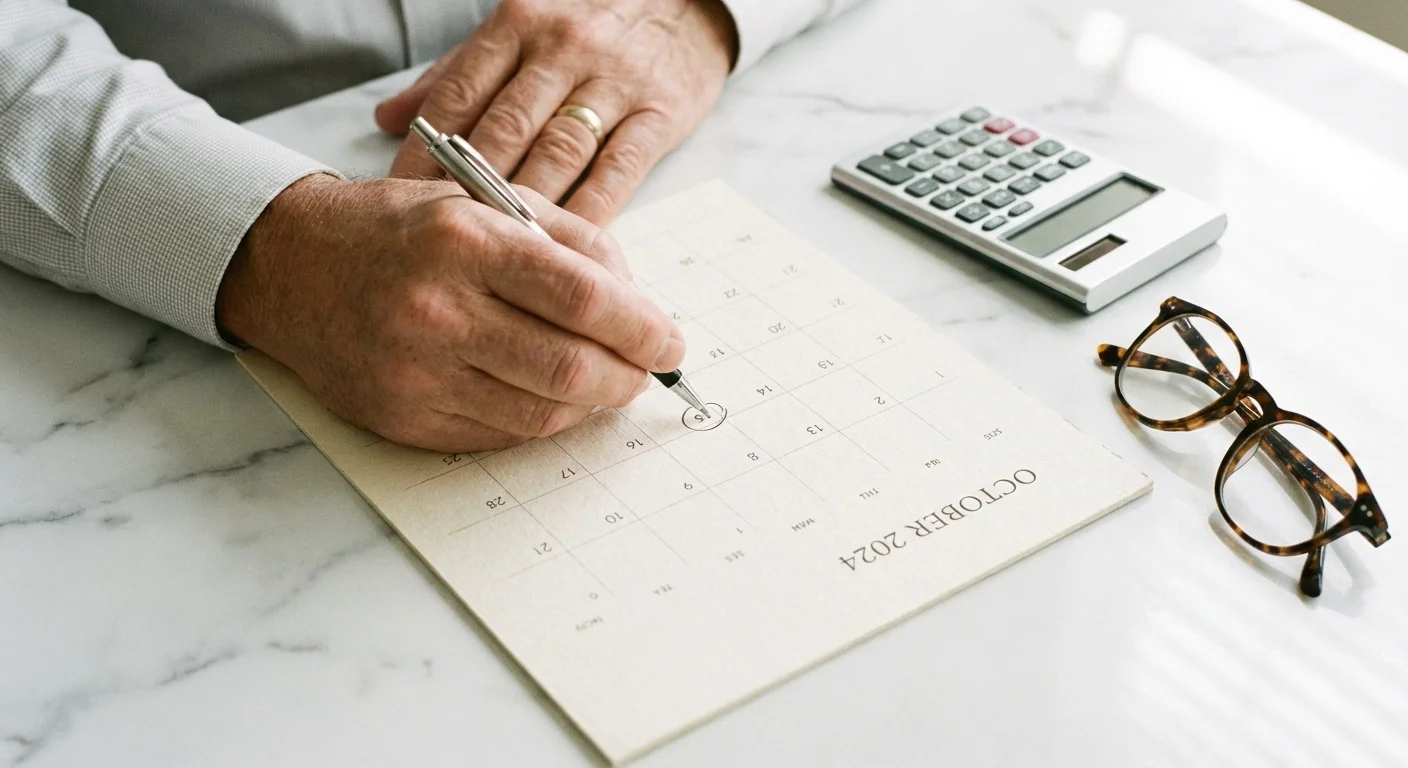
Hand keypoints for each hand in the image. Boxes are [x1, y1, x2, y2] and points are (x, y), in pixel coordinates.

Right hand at [216, 175, 685, 451]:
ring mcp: (417, 373)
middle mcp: (438, 310)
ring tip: (603, 382)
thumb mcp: (486, 203)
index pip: (584, 298)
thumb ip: (573, 242)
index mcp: (466, 242)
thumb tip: (641, 302)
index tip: (670, 342)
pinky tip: (549, 397)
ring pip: (541, 415)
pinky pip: (499, 436)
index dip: (642, 329)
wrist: (294, 266)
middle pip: (570, 369)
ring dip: (590, 406)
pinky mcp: (403, 418)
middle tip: (645, 371)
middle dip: (628, 377)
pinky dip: (540, 422)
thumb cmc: (403, 230)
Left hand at [375, 0, 738, 222]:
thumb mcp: (521, 31)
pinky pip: (617, 170)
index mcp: (518, 26)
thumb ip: (457, 75)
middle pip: (506, 129)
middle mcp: (563, 50)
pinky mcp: (659, 114)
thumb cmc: (593, 25)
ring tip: (497, 255)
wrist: (689, 3)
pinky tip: (566, 249)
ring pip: (559, 151)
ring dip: (526, 208)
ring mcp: (614, 82)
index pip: (459, 95)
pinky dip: (589, 212)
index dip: (426, 153)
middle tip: (446, 241)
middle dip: (469, 189)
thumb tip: (390, 120)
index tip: (401, 200)